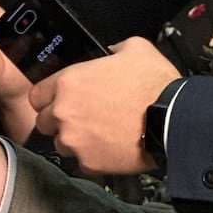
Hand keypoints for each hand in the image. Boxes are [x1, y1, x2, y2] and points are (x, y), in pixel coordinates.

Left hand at [29, 37, 179, 174]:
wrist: (176, 120)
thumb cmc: (156, 85)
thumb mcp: (135, 50)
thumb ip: (113, 49)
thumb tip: (111, 51)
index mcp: (67, 83)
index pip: (36, 96)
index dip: (49, 99)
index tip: (61, 102)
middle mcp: (63, 112)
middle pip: (44, 122)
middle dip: (59, 121)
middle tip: (83, 120)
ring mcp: (73, 139)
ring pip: (61, 144)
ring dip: (74, 141)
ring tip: (98, 136)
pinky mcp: (89, 162)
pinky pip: (82, 163)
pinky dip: (93, 159)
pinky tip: (108, 151)